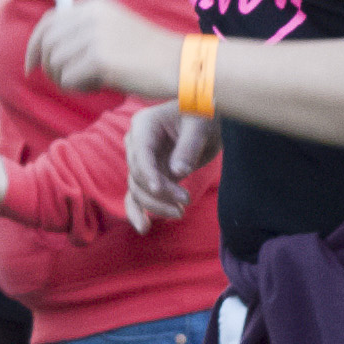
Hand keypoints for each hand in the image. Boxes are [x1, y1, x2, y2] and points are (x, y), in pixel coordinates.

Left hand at [37, 0, 182, 100]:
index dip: (34, 45)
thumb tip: (46, 53)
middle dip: (47, 66)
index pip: (48, 22)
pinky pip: (68, 79)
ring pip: (54, 63)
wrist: (179, 64)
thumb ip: (82, 34)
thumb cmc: (148, 55)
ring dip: (65, 80)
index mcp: (94, 5)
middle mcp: (91, 15)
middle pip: (46, 43)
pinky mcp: (98, 59)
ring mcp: (94, 36)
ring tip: (89, 83)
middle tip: (62, 81)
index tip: (31, 65)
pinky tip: (98, 87)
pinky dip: (77, 88)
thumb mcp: (113, 31)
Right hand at [122, 103, 214, 229]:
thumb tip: (178, 172)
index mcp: (144, 125)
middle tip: (185, 201)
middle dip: (159, 192)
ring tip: (180, 213)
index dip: (148, 173)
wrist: (206, 119)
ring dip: (156, 205)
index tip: (160, 189)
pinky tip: (144, 228)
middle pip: (137, 175)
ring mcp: (141, 161)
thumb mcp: (201, 126)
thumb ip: (189, 146)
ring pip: (137, 189)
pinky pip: (136, 196)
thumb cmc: (203, 115)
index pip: (140, 154)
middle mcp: (137, 143)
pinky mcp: (149, 176)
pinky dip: (138, 212)